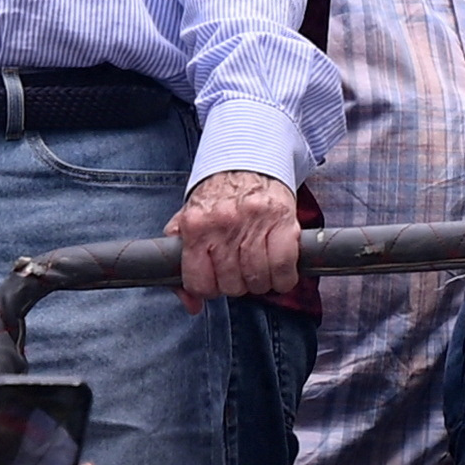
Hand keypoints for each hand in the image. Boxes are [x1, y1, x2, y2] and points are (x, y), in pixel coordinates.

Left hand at [167, 167, 300, 306]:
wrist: (248, 160)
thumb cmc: (218, 198)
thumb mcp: (188, 222)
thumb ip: (181, 263)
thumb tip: (191, 304)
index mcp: (195, 225)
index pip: (199, 282)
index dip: (209, 288)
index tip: (216, 281)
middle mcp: (222, 223)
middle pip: (230, 285)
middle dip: (236, 285)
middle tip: (240, 270)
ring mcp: (253, 222)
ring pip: (257, 280)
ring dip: (260, 283)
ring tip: (259, 269)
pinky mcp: (282, 220)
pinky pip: (283, 268)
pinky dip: (283, 279)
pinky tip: (279, 273)